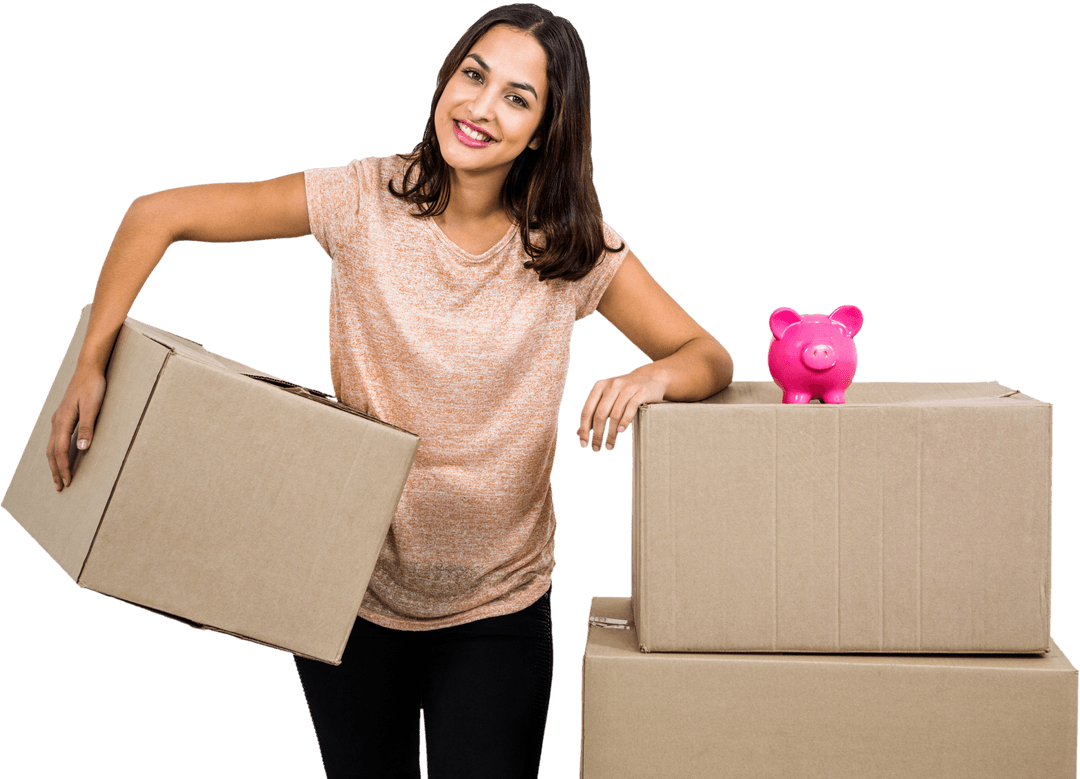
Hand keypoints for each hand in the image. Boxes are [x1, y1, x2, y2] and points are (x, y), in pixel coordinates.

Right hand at [47, 366, 106, 490]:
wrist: (88, 369)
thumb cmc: (93, 387)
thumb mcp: (93, 407)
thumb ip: (88, 427)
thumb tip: (82, 449)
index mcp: (63, 421)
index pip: (60, 451)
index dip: (63, 468)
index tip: (67, 482)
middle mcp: (57, 422)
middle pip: (52, 452)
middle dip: (55, 470)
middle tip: (59, 487)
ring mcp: (58, 419)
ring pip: (51, 446)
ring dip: (54, 463)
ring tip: (58, 477)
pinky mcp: (63, 416)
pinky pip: (56, 439)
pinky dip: (56, 452)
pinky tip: (61, 456)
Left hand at [577, 366, 665, 452]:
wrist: (651, 377)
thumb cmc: (625, 392)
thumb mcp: (608, 397)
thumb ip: (594, 412)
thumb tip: (579, 433)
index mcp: (599, 386)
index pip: (587, 410)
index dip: (584, 429)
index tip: (583, 444)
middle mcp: (611, 385)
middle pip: (600, 414)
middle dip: (597, 434)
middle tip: (597, 448)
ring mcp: (626, 388)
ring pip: (614, 415)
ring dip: (611, 434)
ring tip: (610, 445)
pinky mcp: (640, 392)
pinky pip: (630, 409)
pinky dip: (624, 422)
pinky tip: (620, 432)